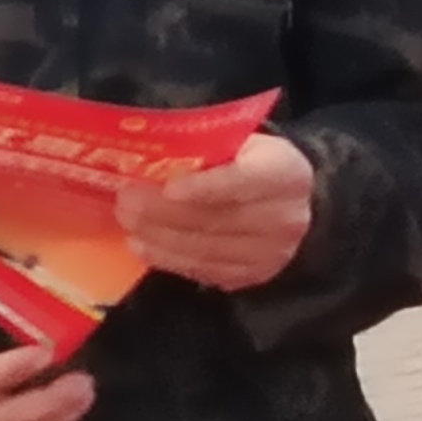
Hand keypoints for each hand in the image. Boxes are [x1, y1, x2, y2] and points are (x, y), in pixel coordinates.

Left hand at [119, 127, 315, 291]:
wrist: (295, 204)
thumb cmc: (257, 163)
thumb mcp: (244, 143)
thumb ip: (210, 148)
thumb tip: (151, 155)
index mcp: (285, 174)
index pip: (244, 182)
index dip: (204, 187)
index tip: (168, 188)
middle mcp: (284, 218)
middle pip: (217, 220)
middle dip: (164, 213)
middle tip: (126, 201)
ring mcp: (270, 254)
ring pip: (206, 250)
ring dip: (159, 239)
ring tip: (128, 224)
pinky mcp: (253, 277)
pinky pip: (205, 271)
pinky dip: (170, 260)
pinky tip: (144, 246)